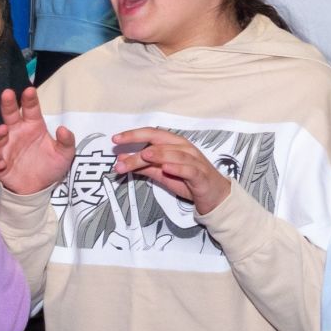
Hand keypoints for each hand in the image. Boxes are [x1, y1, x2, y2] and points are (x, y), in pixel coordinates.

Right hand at [0, 87, 76, 194]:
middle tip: (7, 94)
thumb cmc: (50, 166)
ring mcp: (7, 147)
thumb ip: (67, 141)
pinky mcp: (0, 163)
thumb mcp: (65, 154)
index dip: (30, 100)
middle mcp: (17, 133)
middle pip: (10, 115)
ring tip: (3, 130)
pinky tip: (1, 163)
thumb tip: (63, 129)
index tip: (29, 90)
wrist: (39, 189)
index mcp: (33, 126)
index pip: (31, 109)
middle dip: (8, 104)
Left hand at [111, 127, 232, 214]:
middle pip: (159, 140)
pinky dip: (177, 167)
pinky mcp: (200, 175)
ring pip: (173, 153)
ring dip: (156, 154)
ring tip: (142, 156)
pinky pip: (188, 169)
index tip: (116, 139)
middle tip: (120, 146)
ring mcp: (193, 160)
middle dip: (138, 140)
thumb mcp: (162, 173)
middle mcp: (184, 148)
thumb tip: (122, 159)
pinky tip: (166, 167)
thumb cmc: (188, 181)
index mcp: (174, 144)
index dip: (134, 135)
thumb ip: (144, 166)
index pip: (151, 134)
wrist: (214, 195)